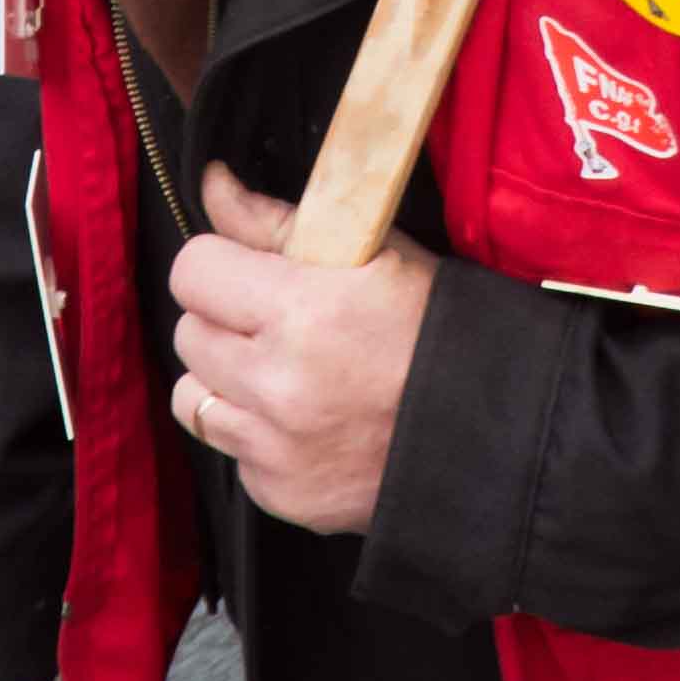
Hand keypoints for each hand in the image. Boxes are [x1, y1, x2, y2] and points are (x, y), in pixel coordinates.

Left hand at [166, 162, 434, 535]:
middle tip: (277, 322)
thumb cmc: (435, 330)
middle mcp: (278, 385)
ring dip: (225, 381)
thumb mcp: (372, 251)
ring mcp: (276, 449)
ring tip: (281, 373)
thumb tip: (213, 184)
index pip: (193, 270)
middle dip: (225, 321)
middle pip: (189, 333)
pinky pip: (231, 454)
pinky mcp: (281, 495)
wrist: (490, 431)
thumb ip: (274, 221)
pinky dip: (257, 437)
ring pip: (192, 397)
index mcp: (301, 310)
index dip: (221, 264)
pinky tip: (306, 423)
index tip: (249, 272)